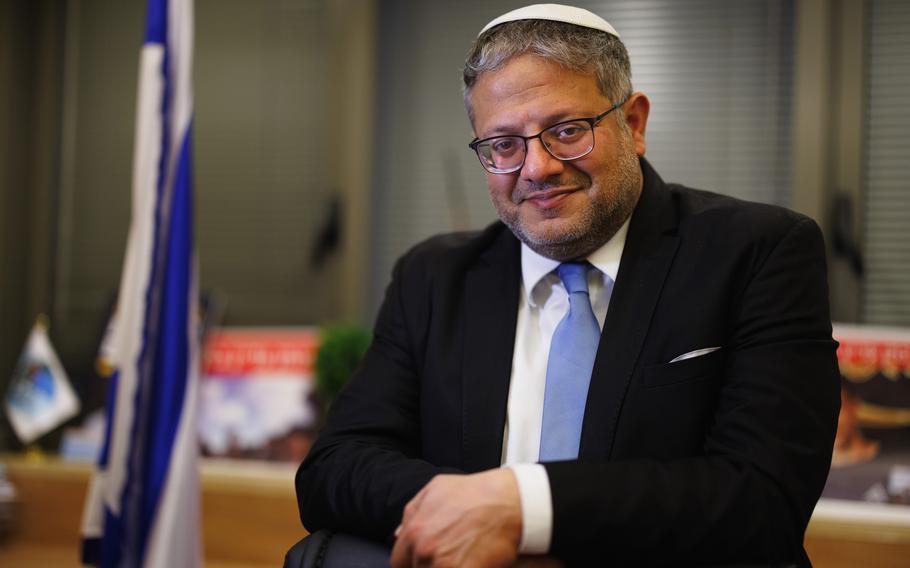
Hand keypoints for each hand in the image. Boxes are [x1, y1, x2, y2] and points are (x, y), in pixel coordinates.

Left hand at [390, 469, 521, 567]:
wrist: (510, 503)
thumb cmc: (478, 494)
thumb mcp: (436, 489)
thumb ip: (412, 512)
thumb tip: (399, 532)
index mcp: (415, 531)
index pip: (399, 561)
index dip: (411, 560)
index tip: (421, 560)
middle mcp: (425, 550)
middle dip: (426, 565)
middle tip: (445, 556)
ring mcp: (444, 566)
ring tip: (459, 557)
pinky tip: (470, 562)